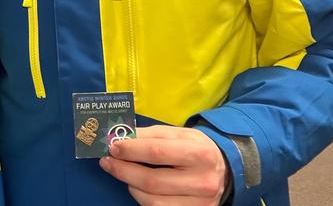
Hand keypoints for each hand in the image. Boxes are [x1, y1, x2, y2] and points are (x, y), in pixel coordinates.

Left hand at [99, 125, 228, 204]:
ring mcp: (200, 203)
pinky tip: (137, 187)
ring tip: (123, 173)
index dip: (130, 150)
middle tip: (107, 162)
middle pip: (152, 181)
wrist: (225, 171)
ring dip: (131, 186)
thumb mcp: (179, 134)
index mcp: (199, 153)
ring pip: (153, 201)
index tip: (113, 147)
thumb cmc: (196, 149)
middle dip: (123, 170)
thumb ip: (150, 135)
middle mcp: (202, 181)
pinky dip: (142, 199)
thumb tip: (120, 137)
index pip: (157, 152)